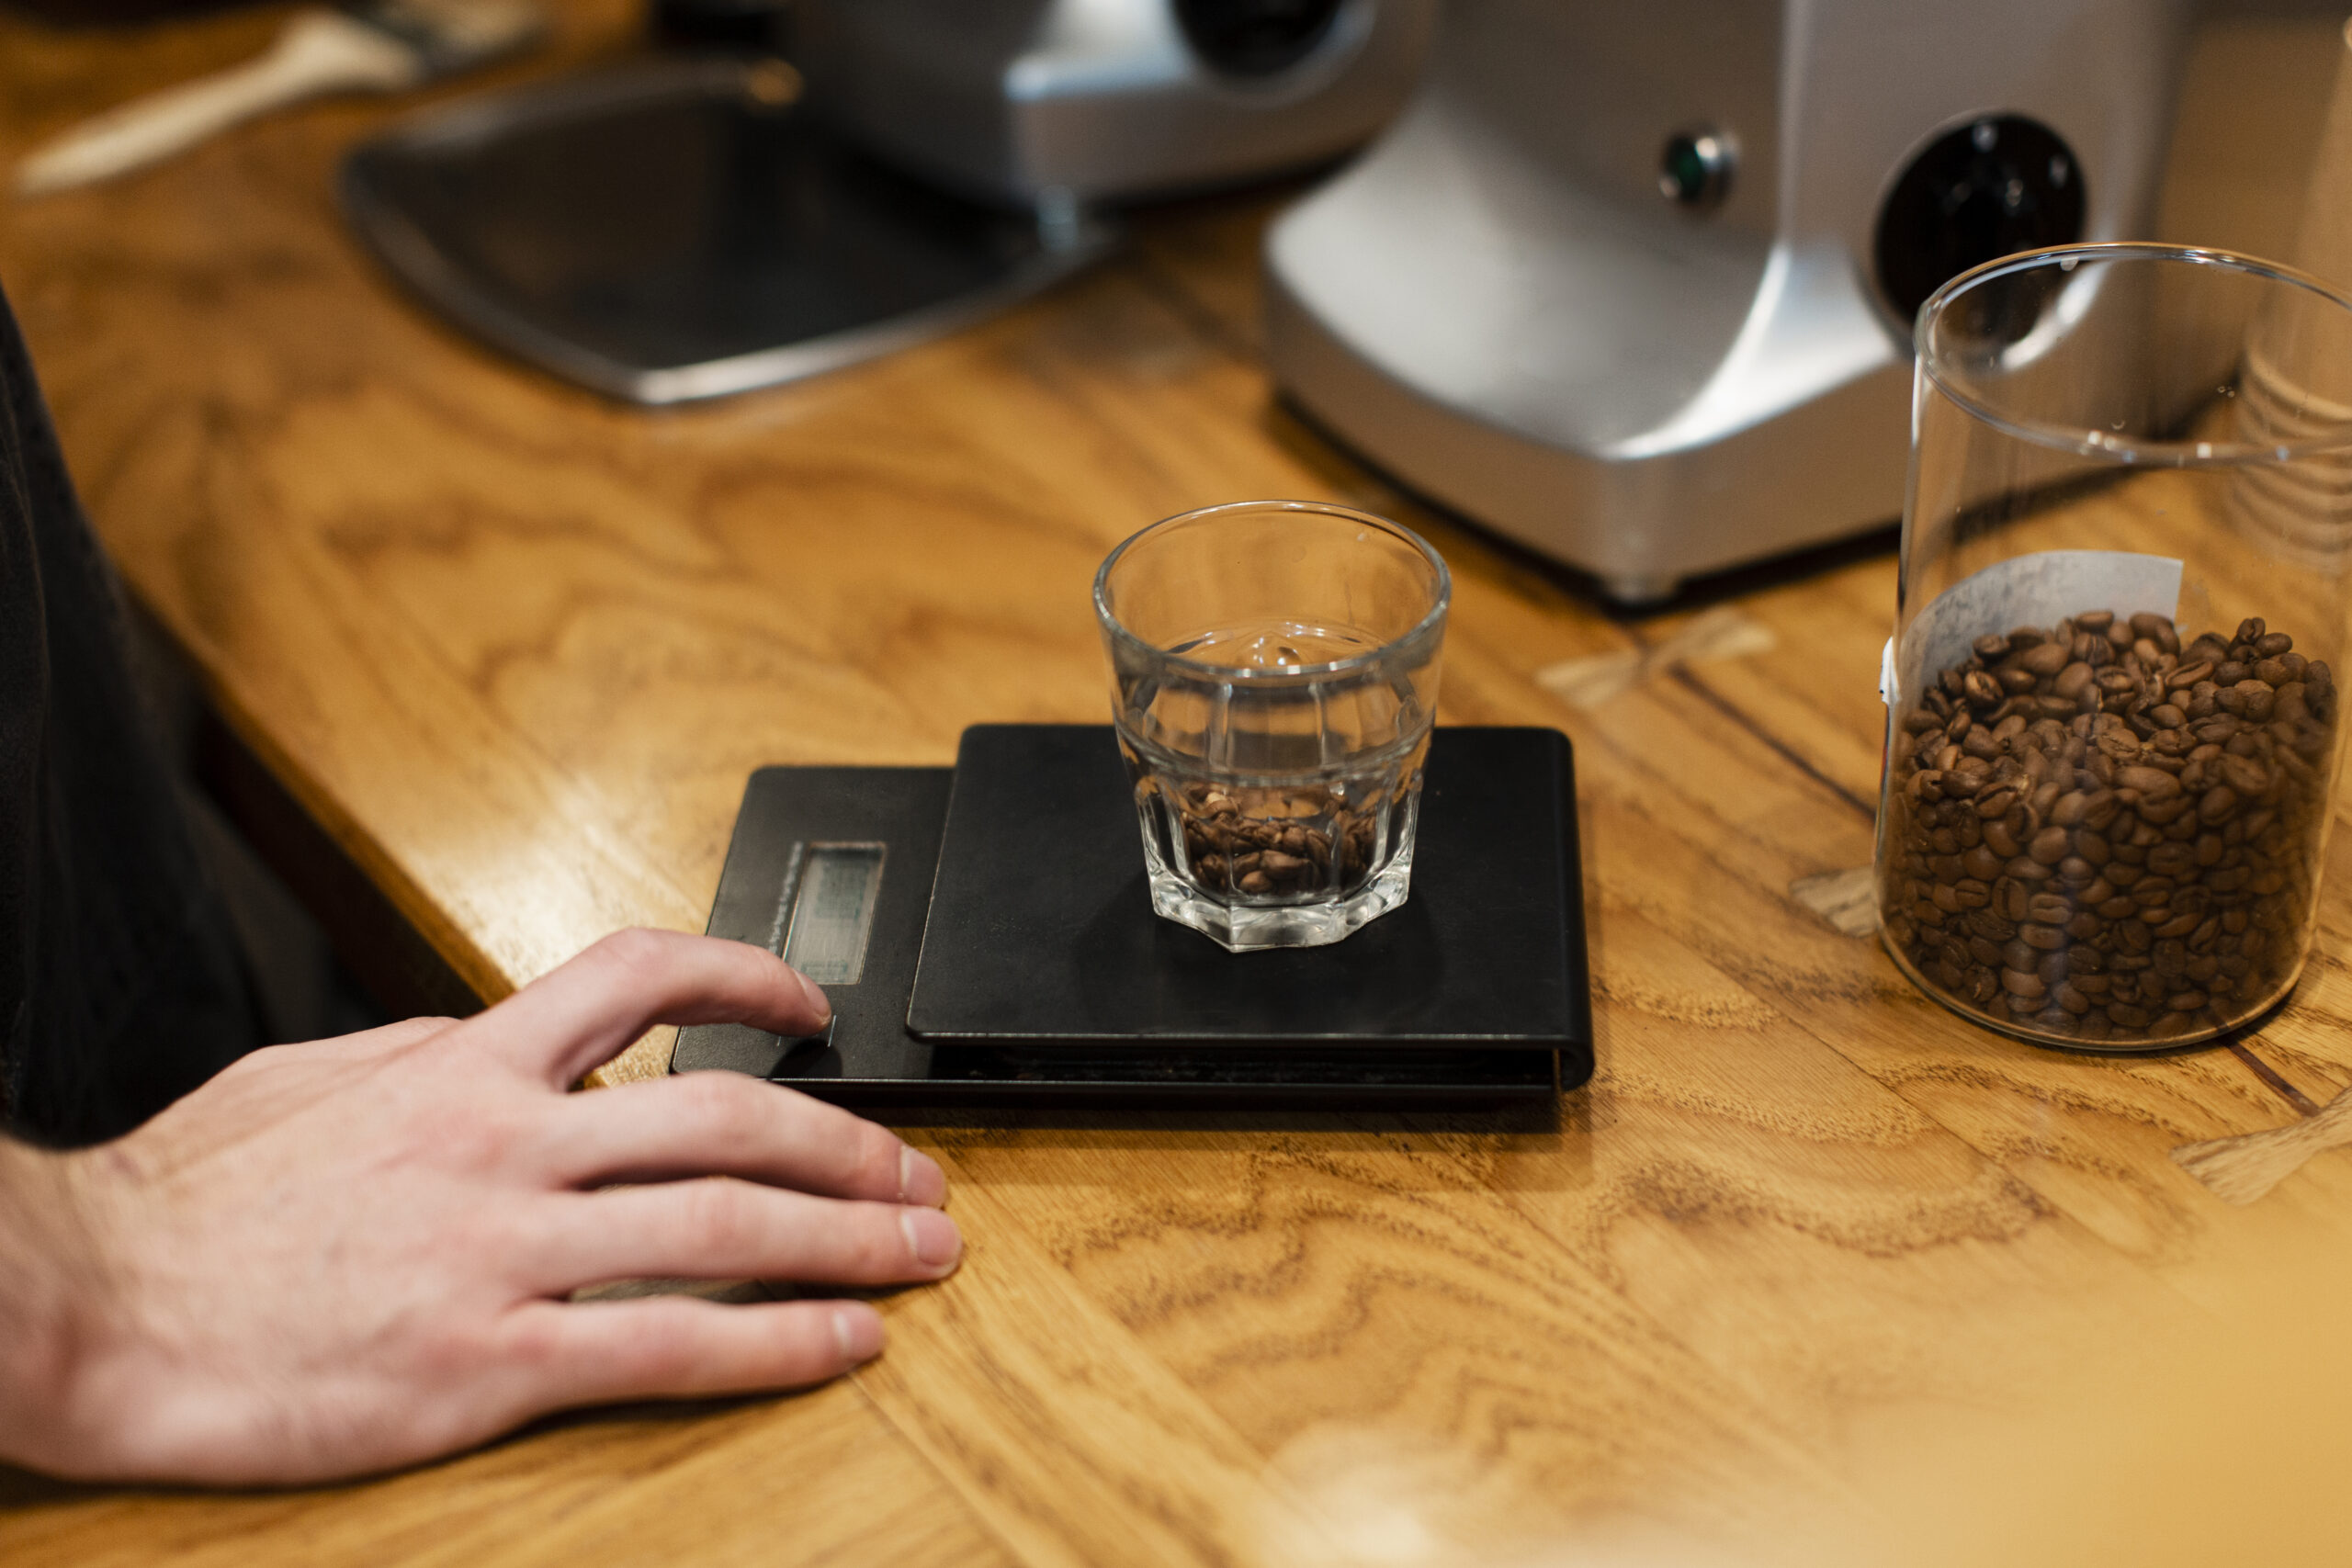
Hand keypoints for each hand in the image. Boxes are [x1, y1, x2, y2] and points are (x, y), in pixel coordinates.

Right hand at [0, 929, 959, 1484]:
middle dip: (846, 1141)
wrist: (89, 1301)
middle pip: (724, 1115)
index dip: (747, 976)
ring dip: (846, 1235)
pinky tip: (842, 1341)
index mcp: (462, 1064)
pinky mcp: (484, 1363)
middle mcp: (500, 1144)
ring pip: (722, 1224)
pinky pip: (667, 1344)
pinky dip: (775, 1341)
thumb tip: (501, 1041)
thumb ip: (431, 1057)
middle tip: (918, 1171)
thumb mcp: (317, 1081)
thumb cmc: (191, 1201)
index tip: (812, 1003)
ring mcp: (500, 1253)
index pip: (638, 975)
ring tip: (924, 1250)